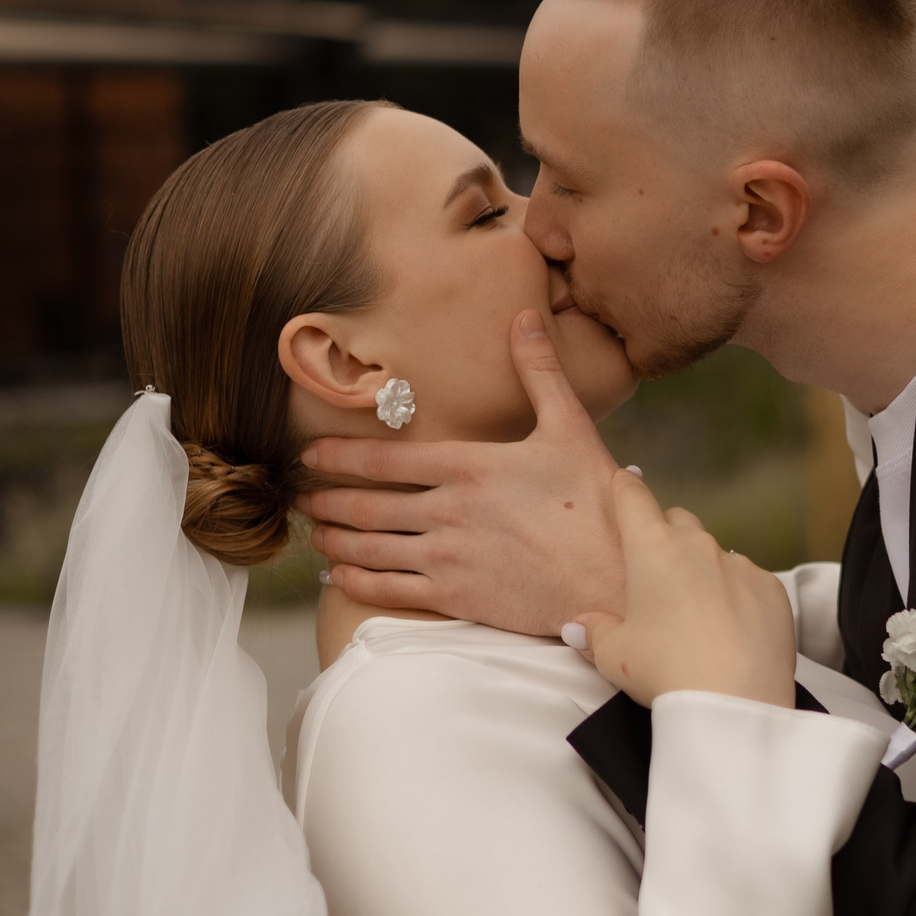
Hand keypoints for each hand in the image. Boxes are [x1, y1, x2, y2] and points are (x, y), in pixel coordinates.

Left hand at [299, 310, 623, 633]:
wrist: (616, 579)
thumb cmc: (597, 503)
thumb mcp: (570, 428)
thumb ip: (539, 372)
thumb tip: (524, 318)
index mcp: (469, 465)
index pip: (387, 457)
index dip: (340, 456)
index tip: (309, 454)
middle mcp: (448, 510)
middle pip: (368, 505)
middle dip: (327, 500)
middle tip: (300, 497)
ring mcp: (449, 557)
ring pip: (373, 547)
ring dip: (336, 540)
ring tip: (316, 534)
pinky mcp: (457, 597)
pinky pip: (392, 591)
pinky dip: (360, 581)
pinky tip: (342, 576)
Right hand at [570, 468, 794, 709]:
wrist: (732, 701)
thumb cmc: (665, 672)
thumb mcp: (614, 656)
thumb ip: (594, 632)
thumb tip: (577, 627)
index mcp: (652, 550)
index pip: (634, 498)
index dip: (626, 486)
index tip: (625, 478)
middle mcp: (698, 546)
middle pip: (678, 521)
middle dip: (666, 535)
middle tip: (657, 570)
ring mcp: (739, 565)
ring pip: (716, 553)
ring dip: (704, 570)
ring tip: (696, 613)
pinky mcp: (771, 589)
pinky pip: (749, 580)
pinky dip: (738, 595)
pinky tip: (731, 629)